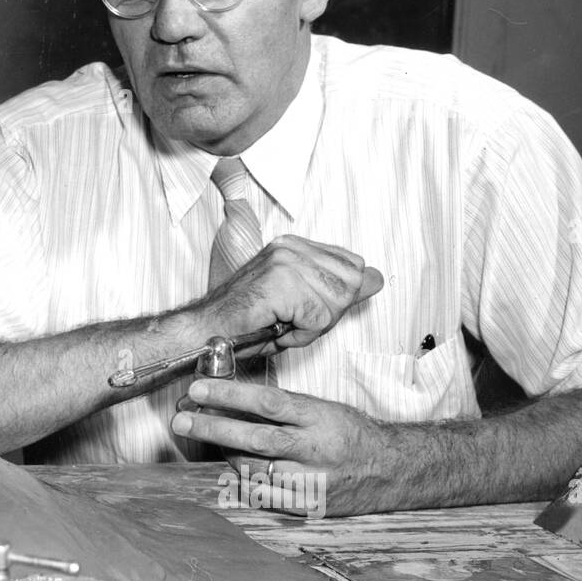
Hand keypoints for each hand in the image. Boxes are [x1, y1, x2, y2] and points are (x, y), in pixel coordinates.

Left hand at [171, 377, 398, 516]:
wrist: (392, 469)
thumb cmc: (349, 433)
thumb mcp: (321, 408)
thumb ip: (281, 406)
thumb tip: (229, 396)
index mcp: (319, 418)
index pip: (268, 402)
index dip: (230, 395)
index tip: (199, 389)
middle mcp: (316, 450)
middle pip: (256, 439)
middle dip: (213, 428)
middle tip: (181, 419)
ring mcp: (313, 482)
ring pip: (256, 469)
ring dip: (226, 454)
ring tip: (211, 440)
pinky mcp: (311, 507)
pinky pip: (266, 496)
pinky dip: (245, 482)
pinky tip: (234, 469)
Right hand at [192, 235, 383, 356]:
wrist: (204, 332)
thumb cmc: (246, 323)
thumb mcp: (301, 304)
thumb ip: (339, 289)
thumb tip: (377, 278)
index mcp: (295, 246)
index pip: (352, 267)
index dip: (335, 298)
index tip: (301, 308)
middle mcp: (291, 247)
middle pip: (350, 284)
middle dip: (327, 313)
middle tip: (291, 320)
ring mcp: (284, 261)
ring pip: (335, 303)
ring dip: (312, 325)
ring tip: (282, 324)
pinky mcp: (279, 282)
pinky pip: (317, 318)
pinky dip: (301, 334)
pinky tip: (276, 329)